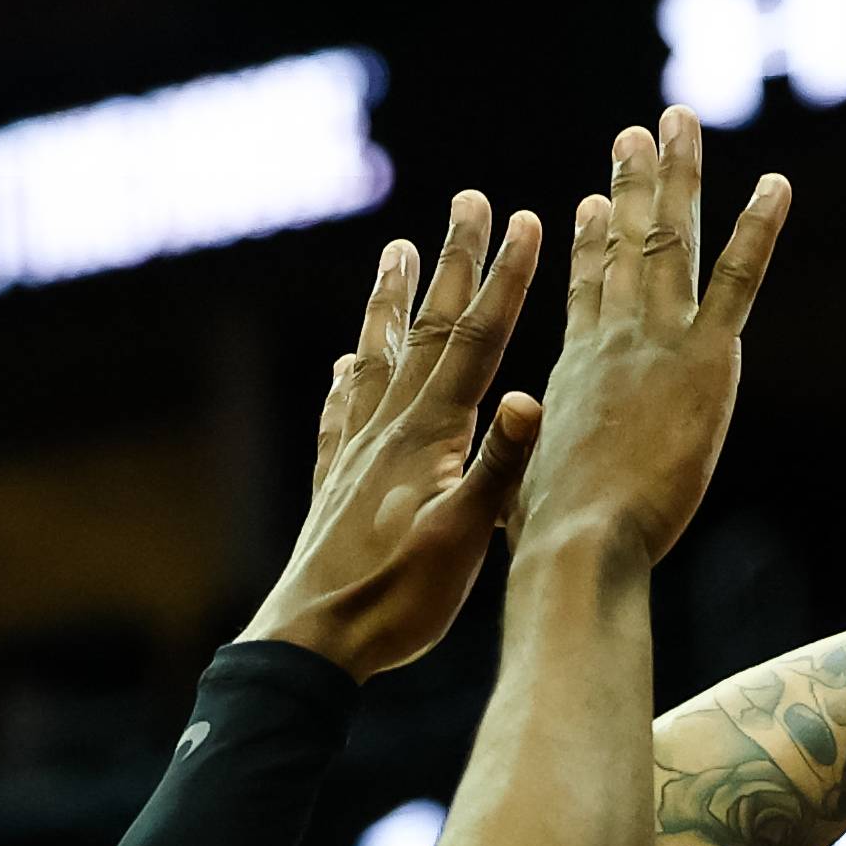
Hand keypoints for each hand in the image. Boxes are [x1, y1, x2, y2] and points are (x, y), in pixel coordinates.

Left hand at [243, 190, 547, 676]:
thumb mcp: (464, 539)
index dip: (504, 280)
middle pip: (429, 330)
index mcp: (429, 437)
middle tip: (467, 202)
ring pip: (379, 356)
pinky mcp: (335, 485)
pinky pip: (341, 414)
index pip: (477, 342)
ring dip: (393, 301)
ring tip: (397, 251)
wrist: (313, 643)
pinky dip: (348, 380)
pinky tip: (344, 367)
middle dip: (454, 264)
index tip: (525, 220)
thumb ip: (500, 467)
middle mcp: (388, 429)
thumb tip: (533, 397)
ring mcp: (356, 453)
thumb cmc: (397, 601)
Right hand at [514, 111, 788, 569]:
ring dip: (677, 176)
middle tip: (639, 131)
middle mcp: (611, 339)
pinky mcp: (703, 360)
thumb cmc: (546, 536)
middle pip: (623, 245)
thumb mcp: (520, 484)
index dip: (589, 245)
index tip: (589, 203)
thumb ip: (524, 451)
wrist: (580, 542)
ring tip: (680, 121)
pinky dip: (757, 229)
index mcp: (574, 370)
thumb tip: (515, 433)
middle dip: (631, 183)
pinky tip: (777, 186)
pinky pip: (738, 280)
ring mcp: (656, 341)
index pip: (585, 292)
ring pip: (670, 240)